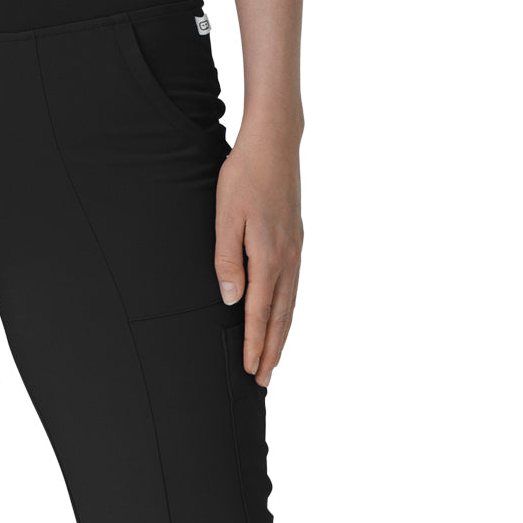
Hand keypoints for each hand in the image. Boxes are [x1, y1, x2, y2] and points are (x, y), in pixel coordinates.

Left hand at [214, 124, 303, 384]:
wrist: (275, 142)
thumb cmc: (244, 176)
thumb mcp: (226, 217)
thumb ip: (227, 260)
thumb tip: (232, 300)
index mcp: (268, 257)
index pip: (258, 313)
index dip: (253, 345)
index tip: (249, 370)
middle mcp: (287, 259)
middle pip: (280, 317)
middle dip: (271, 351)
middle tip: (263, 380)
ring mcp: (295, 250)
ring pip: (290, 305)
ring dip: (281, 336)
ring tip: (274, 360)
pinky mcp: (296, 241)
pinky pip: (294, 288)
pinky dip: (287, 312)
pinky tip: (282, 319)